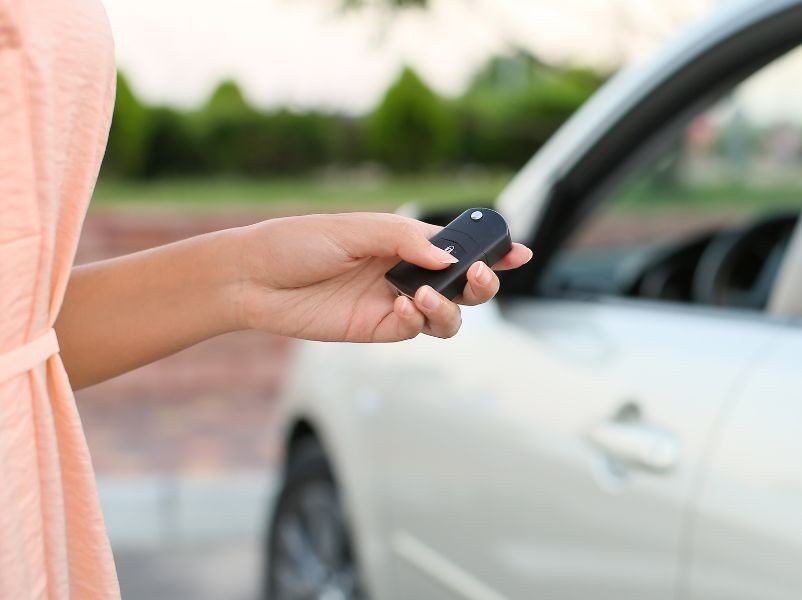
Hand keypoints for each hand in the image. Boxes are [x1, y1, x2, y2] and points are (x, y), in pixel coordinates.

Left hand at [231, 212, 531, 341]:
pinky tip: (400, 307)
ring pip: (449, 314)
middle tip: (477, 275)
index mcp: (406, 242)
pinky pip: (416, 330)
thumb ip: (404, 240)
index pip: (459, 246)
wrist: (253, 279)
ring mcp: (396, 303)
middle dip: (482, 281)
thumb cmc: (299, 242)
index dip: (491, 250)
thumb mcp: (355, 228)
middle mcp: (408, 273)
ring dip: (449, 306)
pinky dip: (418, 320)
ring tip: (424, 294)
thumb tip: (444, 257)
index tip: (518, 250)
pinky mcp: (379, 329)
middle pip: (465, 284)